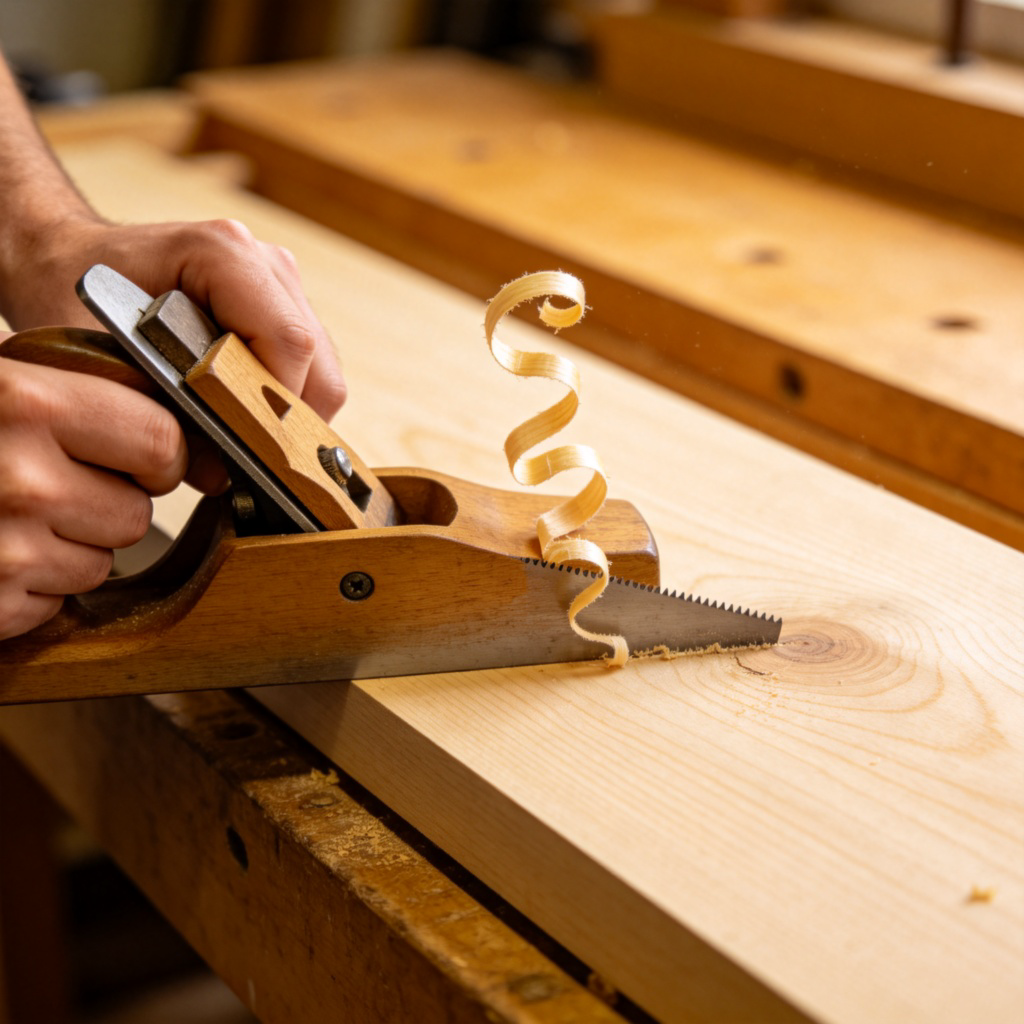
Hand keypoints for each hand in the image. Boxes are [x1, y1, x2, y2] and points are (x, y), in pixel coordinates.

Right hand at [0, 355, 186, 638]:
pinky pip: (56, 602)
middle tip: (54, 484)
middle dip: (110, 503)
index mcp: (22, 401)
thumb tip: (179, 433)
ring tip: (9, 519)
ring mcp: (6, 548)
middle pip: (138, 511)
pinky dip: (33, 588)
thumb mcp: (1, 386)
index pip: (160, 438)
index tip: (143, 455)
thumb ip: (77, 395)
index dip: (158, 452)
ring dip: (71, 547)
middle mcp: (19, 476)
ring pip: (103, 561)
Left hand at [1, 215, 346, 421]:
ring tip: (238, 435)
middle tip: (242, 455)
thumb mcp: (100, 359)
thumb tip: (221, 475)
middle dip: (286, 420)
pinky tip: (242, 415)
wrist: (64, 258)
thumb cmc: (71, 294)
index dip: (275, 408)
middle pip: (318, 364)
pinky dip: (284, 402)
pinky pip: (311, 370)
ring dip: (287, 413)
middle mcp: (264, 262)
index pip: (290, 345)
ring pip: (323, 371)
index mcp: (222, 254)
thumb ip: (162, 416)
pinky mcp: (286, 307)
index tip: (246, 451)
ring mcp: (281, 283)